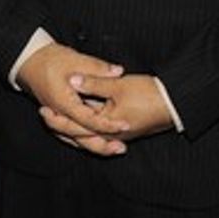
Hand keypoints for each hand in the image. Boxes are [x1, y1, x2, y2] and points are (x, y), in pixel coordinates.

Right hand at [17, 43, 127, 141]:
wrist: (30, 60)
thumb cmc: (50, 59)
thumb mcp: (76, 60)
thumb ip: (98, 68)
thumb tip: (119, 71)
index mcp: (64, 103)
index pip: (89, 120)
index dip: (108, 124)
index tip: (125, 125)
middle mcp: (60, 114)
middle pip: (81, 137)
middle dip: (102, 145)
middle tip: (122, 148)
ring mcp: (58, 116)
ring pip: (76, 139)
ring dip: (96, 145)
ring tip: (115, 148)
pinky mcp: (60, 115)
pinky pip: (73, 133)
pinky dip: (86, 139)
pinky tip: (100, 139)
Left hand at [38, 74, 173, 157]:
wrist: (174, 103)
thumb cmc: (148, 94)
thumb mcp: (118, 85)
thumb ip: (93, 83)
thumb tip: (72, 80)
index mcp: (105, 127)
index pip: (74, 126)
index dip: (57, 118)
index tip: (44, 109)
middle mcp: (110, 137)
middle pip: (79, 136)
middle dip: (61, 127)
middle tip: (45, 116)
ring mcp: (118, 136)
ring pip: (89, 137)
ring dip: (74, 130)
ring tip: (59, 121)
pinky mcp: (125, 132)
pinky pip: (99, 134)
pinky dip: (87, 129)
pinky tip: (83, 122)